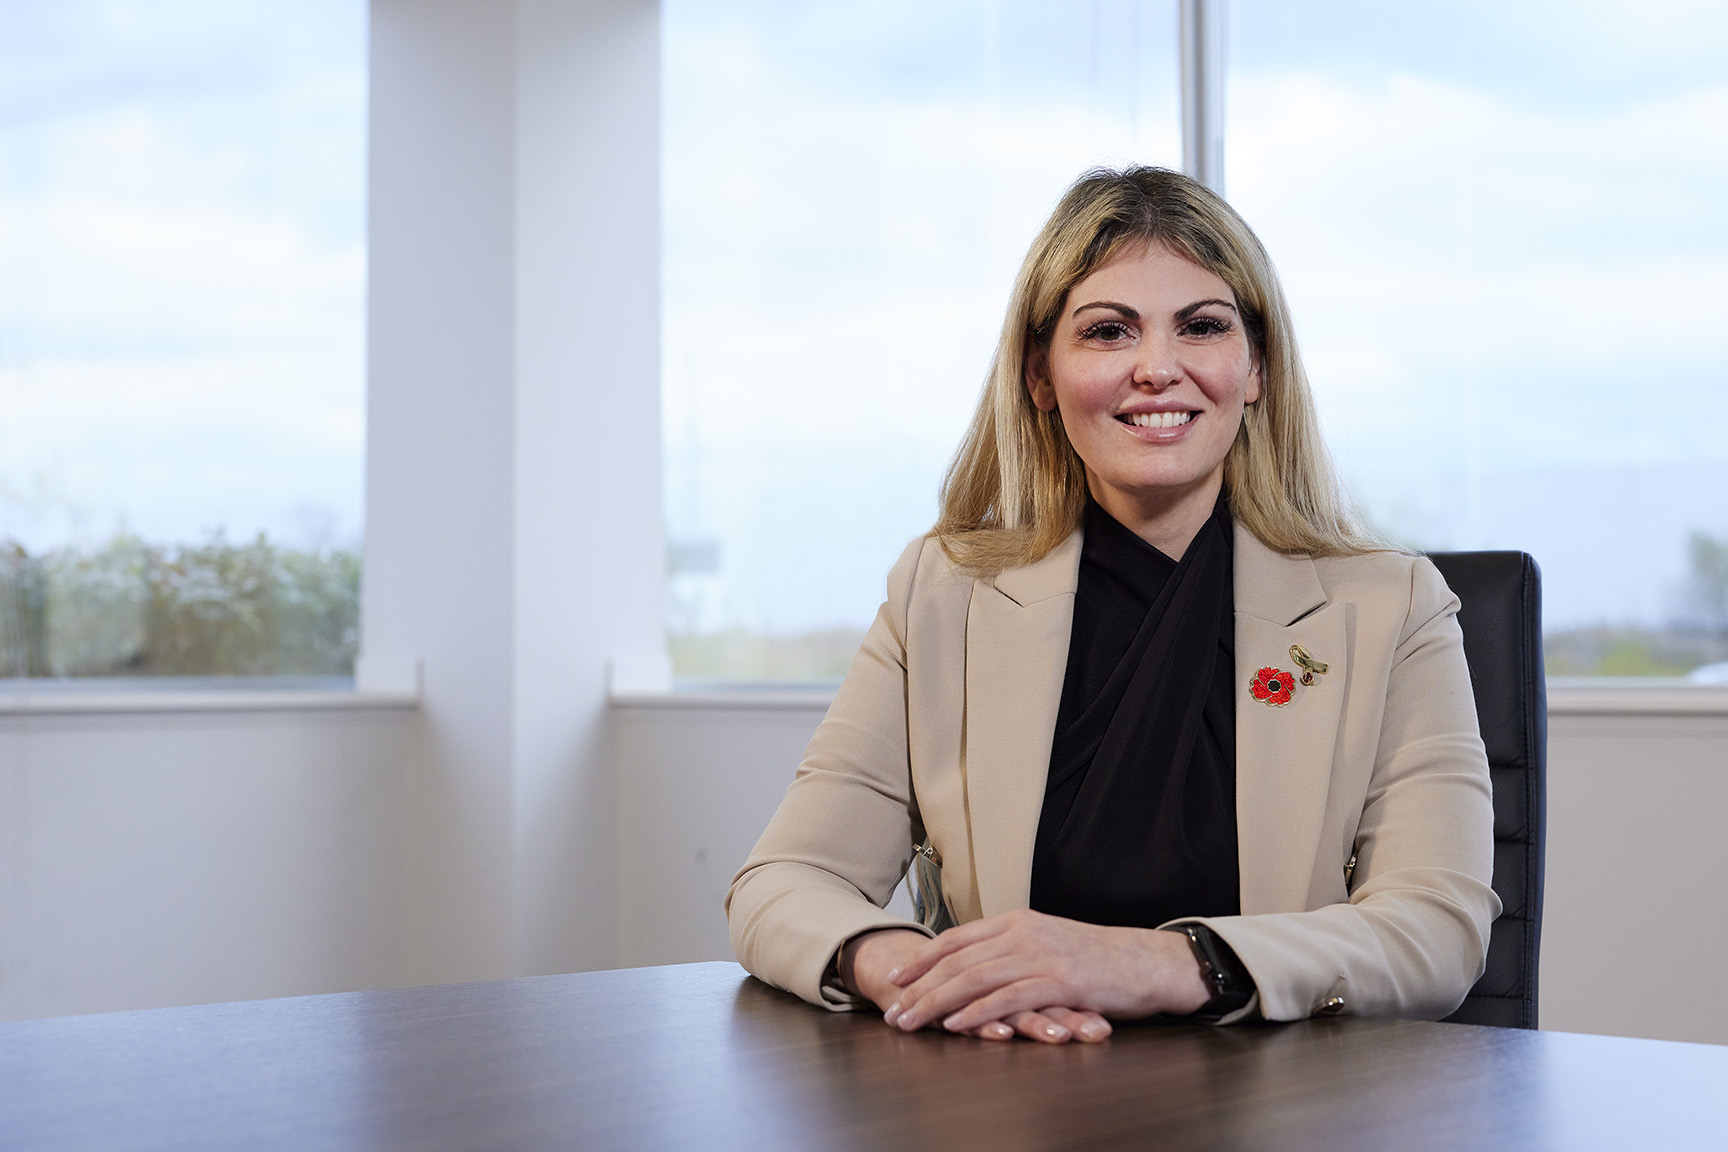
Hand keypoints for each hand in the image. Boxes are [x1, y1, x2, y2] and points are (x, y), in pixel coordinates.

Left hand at [878, 909, 1210, 1038]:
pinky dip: (978, 1012)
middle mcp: (1022, 933)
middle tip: (892, 1009)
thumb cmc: (1099, 959)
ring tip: (911, 1021)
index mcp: (1017, 922)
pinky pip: (1009, 997)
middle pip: (958, 961)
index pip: (957, 939)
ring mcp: (1040, 955)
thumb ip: (1014, 950)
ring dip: (937, 1002)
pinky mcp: (1059, 981)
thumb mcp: (1049, 943)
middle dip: (919, 987)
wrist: (1147, 961)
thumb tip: (979, 965)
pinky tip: (956, 1025)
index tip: (894, 976)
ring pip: (975, 978)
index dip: (923, 958)